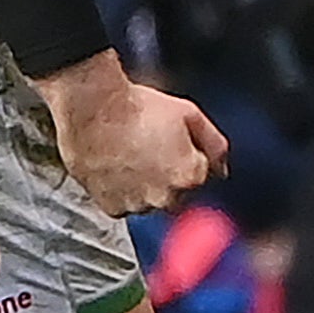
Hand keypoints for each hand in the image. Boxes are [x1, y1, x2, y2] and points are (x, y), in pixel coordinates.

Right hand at [37, 54, 227, 217]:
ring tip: (127, 156)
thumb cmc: (137, 106)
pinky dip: (119, 192)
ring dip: (143, 187)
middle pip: (175, 195)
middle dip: (166, 177)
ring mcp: (137, 204)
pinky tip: (113, 167)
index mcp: (190, 176)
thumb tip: (222, 169)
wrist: (90, 107)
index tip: (169, 143)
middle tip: (147, 149)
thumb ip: (214, 145)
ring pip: (148, 202)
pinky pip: (122, 205)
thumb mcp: (189, 114)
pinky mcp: (111, 206)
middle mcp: (166, 197)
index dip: (185, 158)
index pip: (199, 177)